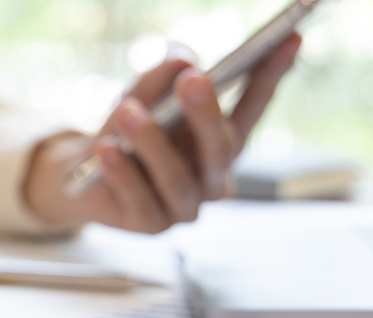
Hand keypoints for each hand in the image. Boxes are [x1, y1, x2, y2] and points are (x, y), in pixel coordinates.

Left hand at [25, 35, 301, 232]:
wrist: (84, 177)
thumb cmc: (125, 133)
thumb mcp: (142, 97)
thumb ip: (161, 79)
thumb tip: (182, 61)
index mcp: (220, 143)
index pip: (252, 107)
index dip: (271, 75)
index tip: (288, 39)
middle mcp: (212, 178)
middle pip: (219, 148)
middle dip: (206, 113)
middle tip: (193, 79)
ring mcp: (184, 206)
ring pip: (176, 178)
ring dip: (152, 143)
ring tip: (128, 111)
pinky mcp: (150, 224)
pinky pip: (139, 198)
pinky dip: (122, 173)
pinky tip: (106, 149)